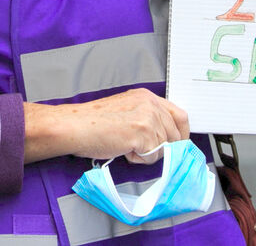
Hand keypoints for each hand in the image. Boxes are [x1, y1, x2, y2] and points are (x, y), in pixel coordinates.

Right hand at [24, 88, 188, 164]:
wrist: (74, 126)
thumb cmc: (92, 123)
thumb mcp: (126, 112)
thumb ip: (147, 119)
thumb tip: (165, 140)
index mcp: (146, 96)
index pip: (179, 115)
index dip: (181, 133)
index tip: (178, 145)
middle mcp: (150, 103)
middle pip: (175, 134)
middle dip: (161, 148)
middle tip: (139, 148)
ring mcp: (148, 117)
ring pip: (164, 148)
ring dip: (145, 154)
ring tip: (124, 145)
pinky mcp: (143, 132)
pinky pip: (152, 156)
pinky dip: (138, 159)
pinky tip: (122, 149)